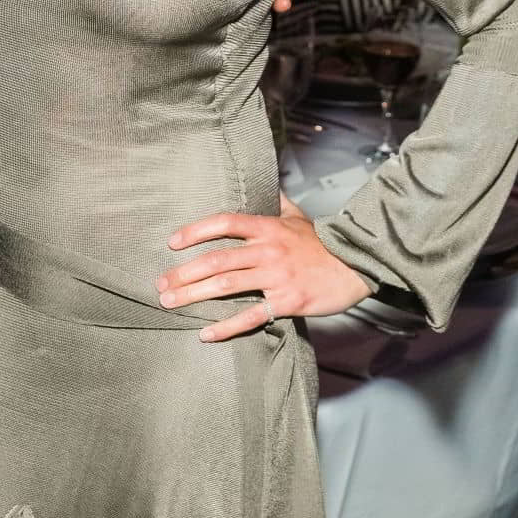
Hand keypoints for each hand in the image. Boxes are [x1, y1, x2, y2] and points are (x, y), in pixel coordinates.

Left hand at [157, 192, 371, 341]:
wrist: (357, 265)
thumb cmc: (323, 243)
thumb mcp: (299, 216)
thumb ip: (278, 201)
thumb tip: (266, 184)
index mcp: (267, 227)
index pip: (224, 223)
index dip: (195, 231)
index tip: (172, 242)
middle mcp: (268, 250)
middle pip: (216, 259)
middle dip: (184, 272)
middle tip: (161, 284)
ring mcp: (276, 277)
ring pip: (227, 286)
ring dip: (194, 295)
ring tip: (170, 303)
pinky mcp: (287, 301)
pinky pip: (250, 315)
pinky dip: (225, 327)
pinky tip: (205, 334)